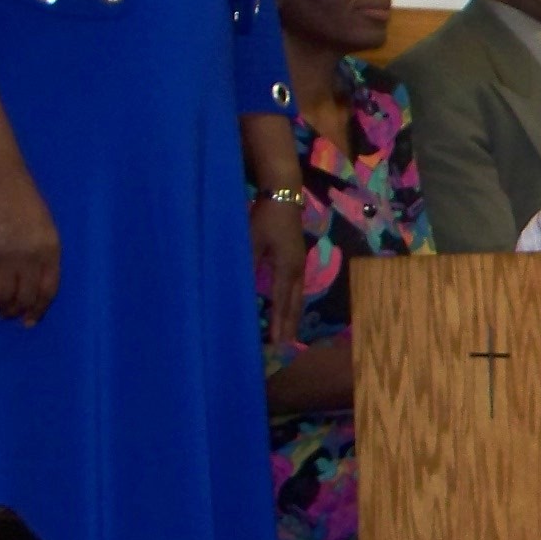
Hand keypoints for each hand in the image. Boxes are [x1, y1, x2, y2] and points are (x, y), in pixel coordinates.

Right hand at [0, 169, 60, 323]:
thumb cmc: (23, 201)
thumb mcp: (46, 228)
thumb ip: (43, 254)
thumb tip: (34, 281)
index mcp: (50, 251)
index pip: (48, 291)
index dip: (38, 310)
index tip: (28, 321)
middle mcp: (31, 258)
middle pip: (24, 297)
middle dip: (13, 312)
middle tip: (4, 315)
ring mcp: (6, 256)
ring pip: (1, 296)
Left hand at [250, 196, 307, 347]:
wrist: (284, 194)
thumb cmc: (266, 217)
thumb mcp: (252, 241)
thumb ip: (247, 267)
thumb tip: (242, 292)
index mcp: (287, 268)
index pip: (282, 302)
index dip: (280, 323)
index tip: (278, 343)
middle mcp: (297, 269)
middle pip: (295, 303)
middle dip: (291, 325)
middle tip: (288, 345)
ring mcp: (299, 263)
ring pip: (297, 296)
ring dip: (293, 314)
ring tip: (290, 332)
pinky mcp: (296, 257)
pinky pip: (295, 287)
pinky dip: (292, 301)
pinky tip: (288, 306)